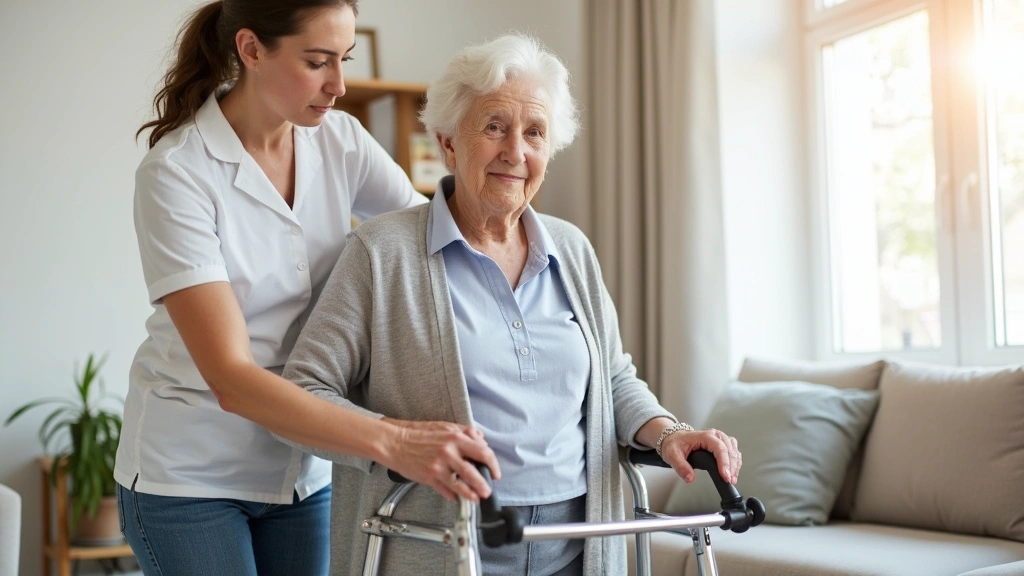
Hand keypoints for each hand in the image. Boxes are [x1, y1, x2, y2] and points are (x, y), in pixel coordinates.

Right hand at [381, 418, 500, 502]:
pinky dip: (453, 495)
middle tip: (488, 490)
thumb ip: (465, 432)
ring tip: (477, 498)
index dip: (493, 464)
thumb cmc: (418, 434)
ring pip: (460, 484)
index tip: (495, 471)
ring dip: (471, 493)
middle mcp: (448, 452)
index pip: (483, 452)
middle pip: (473, 471)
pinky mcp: (429, 477)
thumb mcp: (445, 426)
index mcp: (455, 438)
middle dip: (484, 483)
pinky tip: (457, 498)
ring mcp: (438, 466)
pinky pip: (445, 490)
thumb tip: (481, 439)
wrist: (395, 442)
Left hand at [659, 428, 740, 484]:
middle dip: (731, 467)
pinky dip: (736, 463)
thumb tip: (690, 478)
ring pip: (734, 451)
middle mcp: (715, 435)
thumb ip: (681, 467)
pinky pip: (734, 452)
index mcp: (704, 436)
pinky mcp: (723, 444)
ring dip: (735, 465)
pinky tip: (733, 472)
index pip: (719, 448)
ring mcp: (720, 439)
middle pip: (729, 450)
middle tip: (730, 481)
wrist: (675, 439)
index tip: (725, 476)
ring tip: (732, 479)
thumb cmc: (675, 444)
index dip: (724, 463)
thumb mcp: (673, 455)